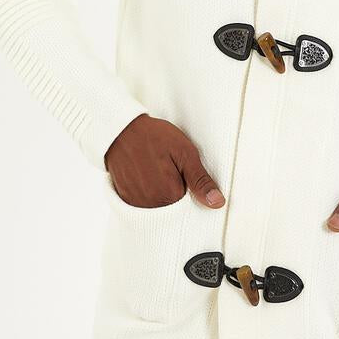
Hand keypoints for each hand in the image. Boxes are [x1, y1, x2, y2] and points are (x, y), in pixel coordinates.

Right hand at [104, 114, 224, 209]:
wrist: (121, 129)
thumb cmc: (154, 137)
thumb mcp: (185, 153)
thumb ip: (200, 180)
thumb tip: (217, 203)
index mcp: (169, 195)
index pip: (191, 206)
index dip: (191, 188)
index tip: (184, 173)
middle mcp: (151, 204)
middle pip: (174, 208)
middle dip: (177, 191)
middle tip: (169, 168)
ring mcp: (135, 203)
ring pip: (159, 206)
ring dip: (161, 192)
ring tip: (157, 170)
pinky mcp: (125, 198)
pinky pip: (143, 204)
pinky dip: (148, 193)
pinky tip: (146, 175)